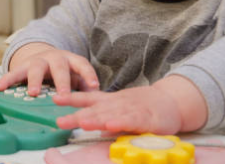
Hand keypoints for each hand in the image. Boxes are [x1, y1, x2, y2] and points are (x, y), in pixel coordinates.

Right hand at [0, 44, 99, 95]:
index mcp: (71, 60)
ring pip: (36, 68)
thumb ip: (84, 86)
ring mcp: (38, 60)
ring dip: (35, 80)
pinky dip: (7, 80)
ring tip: (33, 93)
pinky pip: (14, 72)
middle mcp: (55, 57)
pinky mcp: (23, 66)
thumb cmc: (63, 71)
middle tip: (62, 96)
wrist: (43, 56)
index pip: (82, 64)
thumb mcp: (75, 76)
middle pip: (59, 67)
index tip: (93, 86)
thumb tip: (95, 100)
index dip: (88, 74)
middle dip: (61, 81)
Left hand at [54, 75, 206, 133]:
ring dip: (96, 119)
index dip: (71, 98)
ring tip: (81, 123)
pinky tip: (112, 126)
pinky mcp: (146, 118)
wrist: (170, 101)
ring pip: (111, 115)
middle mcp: (118, 104)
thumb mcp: (116, 105)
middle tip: (60, 121)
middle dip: (77, 116)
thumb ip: (100, 111)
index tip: (54, 99)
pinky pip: (132, 122)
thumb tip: (79, 116)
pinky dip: (122, 123)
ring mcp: (131, 110)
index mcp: (110, 101)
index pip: (87, 98)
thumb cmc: (142, 105)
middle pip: (94, 111)